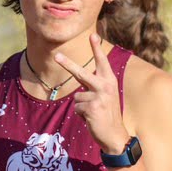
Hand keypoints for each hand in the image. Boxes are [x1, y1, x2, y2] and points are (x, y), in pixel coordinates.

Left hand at [54, 34, 128, 151]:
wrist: (115, 135)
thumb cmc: (107, 114)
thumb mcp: (105, 96)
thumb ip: (94, 85)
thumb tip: (79, 78)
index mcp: (110, 81)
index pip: (102, 62)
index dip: (96, 48)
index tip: (93, 35)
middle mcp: (105, 86)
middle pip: (81, 72)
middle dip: (67, 64)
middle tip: (56, 56)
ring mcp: (98, 97)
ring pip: (77, 97)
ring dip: (81, 107)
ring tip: (93, 113)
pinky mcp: (92, 108)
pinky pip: (77, 108)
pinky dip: (82, 115)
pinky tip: (92, 119)